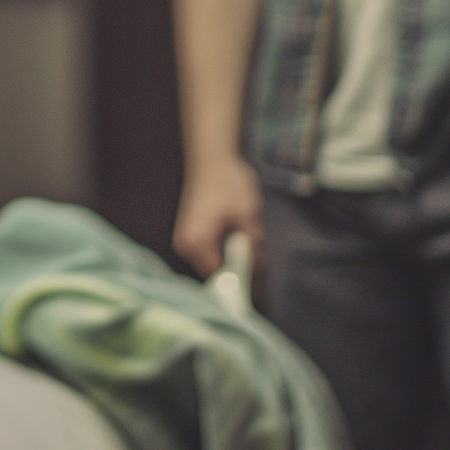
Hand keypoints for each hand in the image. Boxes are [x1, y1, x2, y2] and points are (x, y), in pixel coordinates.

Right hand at [173, 155, 263, 276]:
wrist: (211, 159)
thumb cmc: (228, 182)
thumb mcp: (247, 214)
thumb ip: (251, 245)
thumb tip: (258, 270)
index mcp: (196, 242)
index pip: (220, 277)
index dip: (241, 284)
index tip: (260, 290)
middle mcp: (186, 245)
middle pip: (216, 274)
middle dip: (240, 274)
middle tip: (262, 269)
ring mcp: (187, 241)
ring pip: (215, 264)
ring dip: (235, 264)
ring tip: (254, 252)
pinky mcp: (191, 235)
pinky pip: (211, 254)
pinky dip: (228, 254)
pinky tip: (242, 243)